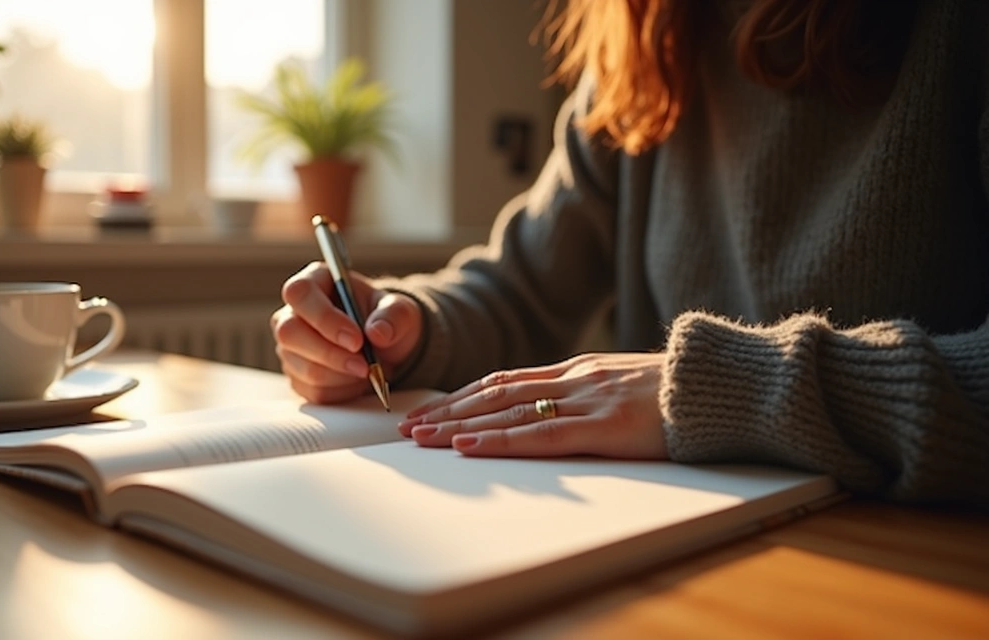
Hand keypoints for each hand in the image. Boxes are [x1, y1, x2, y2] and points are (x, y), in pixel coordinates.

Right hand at [272, 261, 423, 403]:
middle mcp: (292, 312)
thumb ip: (393, 315)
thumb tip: (378, 332)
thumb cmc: (385, 319)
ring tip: (367, 370)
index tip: (356, 339)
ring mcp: (290, 346)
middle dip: (330, 354)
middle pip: (290, 333)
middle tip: (364, 365)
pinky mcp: (296, 375)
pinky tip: (356, 380)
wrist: (386, 347)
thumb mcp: (400, 310)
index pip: (300, 294)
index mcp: (314, 282)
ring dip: (339, 376)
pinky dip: (340, 391)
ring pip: (301, 367)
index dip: (324, 318)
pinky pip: (311, 391)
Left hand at [398, 353, 667, 458]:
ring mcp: (587, 399)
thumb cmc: (682, 393)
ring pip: (507, 412)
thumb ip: (591, 394)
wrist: (725, 386)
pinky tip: (469, 446)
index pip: (505, 380)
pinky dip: (499, 441)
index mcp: (578, 368)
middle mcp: (574, 378)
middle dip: (448, 411)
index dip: (464, 396)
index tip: (432, 410)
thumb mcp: (627, 386)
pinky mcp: (605, 427)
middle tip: (408, 428)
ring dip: (459, 426)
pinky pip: (541, 435)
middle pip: (494, 393)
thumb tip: (558, 409)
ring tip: (422, 439)